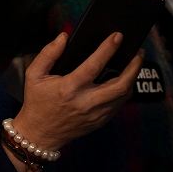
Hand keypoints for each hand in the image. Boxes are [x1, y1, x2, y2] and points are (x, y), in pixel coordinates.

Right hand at [10, 31, 142, 151]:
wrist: (38, 135)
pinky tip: (126, 79)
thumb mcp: (34, 75)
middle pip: (120, 84)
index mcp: (69, 88)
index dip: (108, 49)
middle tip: (138, 52)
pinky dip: (126, 90)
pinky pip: (119, 104)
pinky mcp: (100, 122)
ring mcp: (95, 114)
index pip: (94, 65)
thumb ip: (48, 53)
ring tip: (135, 62)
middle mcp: (85, 102)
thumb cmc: (37, 102)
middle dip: (134, 66)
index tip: (118, 36)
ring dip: (133, 77)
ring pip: (124, 95)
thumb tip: (64, 37)